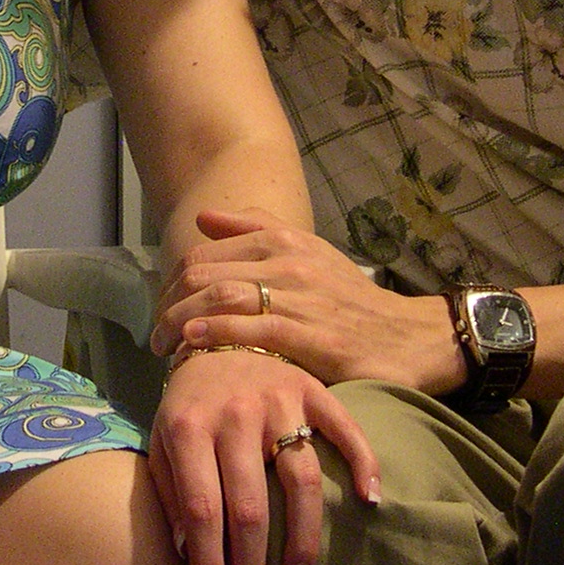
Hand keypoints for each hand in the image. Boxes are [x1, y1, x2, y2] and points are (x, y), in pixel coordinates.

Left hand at [147, 346, 378, 564]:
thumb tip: (187, 554)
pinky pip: (346, 429)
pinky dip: (363, 463)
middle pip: (250, 508)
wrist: (214, 339)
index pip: (202, 511)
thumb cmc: (187, 406)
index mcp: (189, 428)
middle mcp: (235, 414)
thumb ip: (170, 493)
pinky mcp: (313, 389)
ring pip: (300, 481)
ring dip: (303, 542)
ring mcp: (279, 400)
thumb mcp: (161, 443)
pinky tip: (371, 502)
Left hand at [156, 206, 464, 395]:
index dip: (172, 280)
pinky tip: (192, 342)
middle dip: (168, 303)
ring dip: (181, 321)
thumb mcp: (310, 253)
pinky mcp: (312, 335)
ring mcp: (301, 297)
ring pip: (222, 298)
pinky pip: (252, 329)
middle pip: (205, 274)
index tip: (161, 307)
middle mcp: (289, 262)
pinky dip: (215, 332)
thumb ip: (257, 230)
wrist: (410, 336)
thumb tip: (204, 218)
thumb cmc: (352, 301)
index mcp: (284, 240)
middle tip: (153, 334)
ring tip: (163, 346)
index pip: (206, 252)